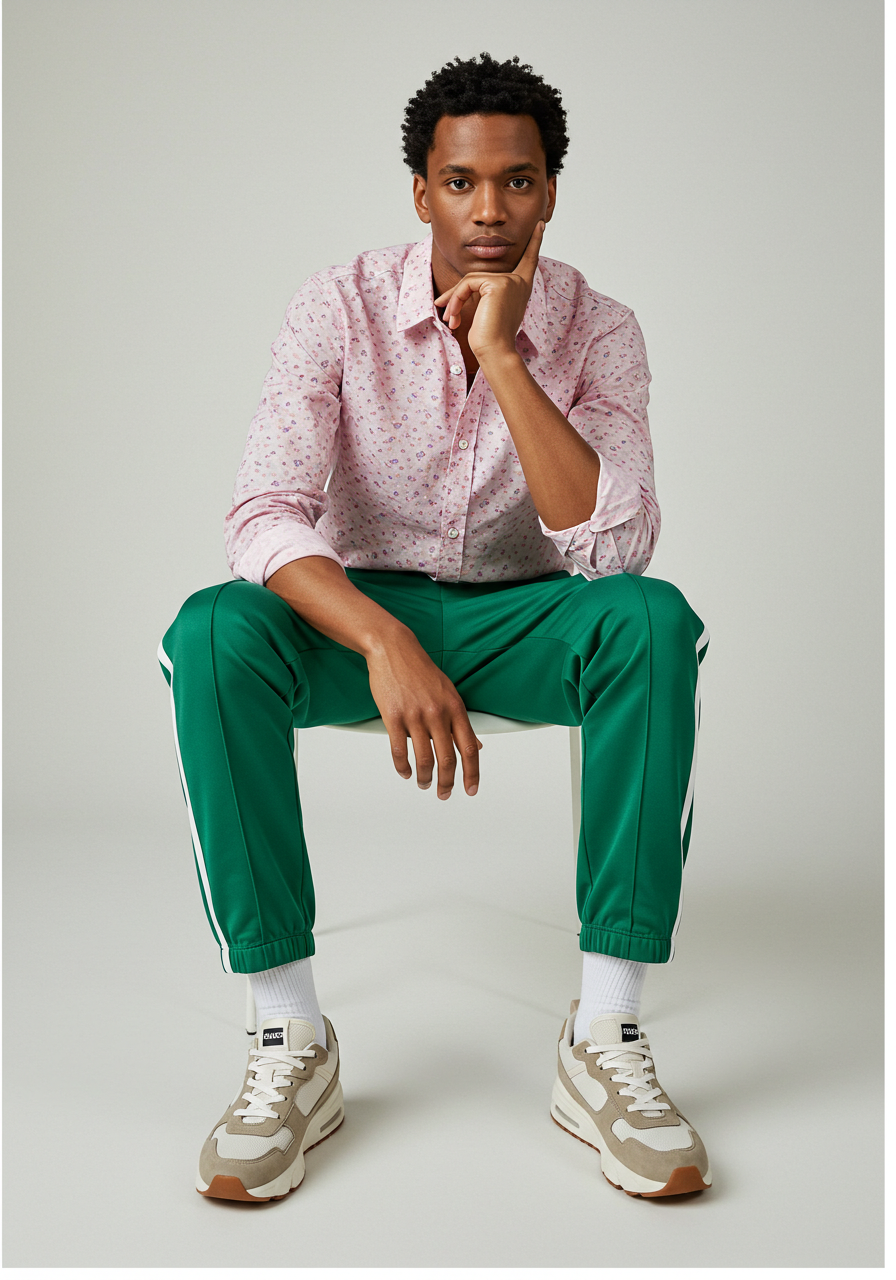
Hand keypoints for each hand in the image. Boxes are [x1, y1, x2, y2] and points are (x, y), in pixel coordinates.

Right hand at [365, 630, 482, 799]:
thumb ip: (461, 721)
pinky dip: (403, 767)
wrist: (394, 649)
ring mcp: (415, 716)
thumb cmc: (421, 671)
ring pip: (424, 759)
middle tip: (444, 794)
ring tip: (424, 784)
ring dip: (425, 778)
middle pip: (447, 759)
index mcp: (455, 708)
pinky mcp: (393, 716)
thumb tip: (476, 746)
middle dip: (447, 783)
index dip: (472, 774)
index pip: (469, 748)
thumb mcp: (449, 693)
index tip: (471, 790)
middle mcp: (438, 713)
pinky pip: (399, 751)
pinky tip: (406, 772)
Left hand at [433, 220, 544, 361]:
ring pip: (470, 281)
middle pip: (479, 277)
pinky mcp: (497, 284)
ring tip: (450, 320)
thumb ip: (484, 294)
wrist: (495, 351)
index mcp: (521, 288)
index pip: (528, 261)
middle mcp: (519, 282)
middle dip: (457, 295)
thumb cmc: (492, 338)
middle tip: (443, 310)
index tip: (539, 225)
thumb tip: (460, 289)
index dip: (534, 243)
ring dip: (454, 301)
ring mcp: (509, 281)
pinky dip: (456, 300)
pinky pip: (468, 284)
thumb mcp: (488, 311)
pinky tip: (454, 318)